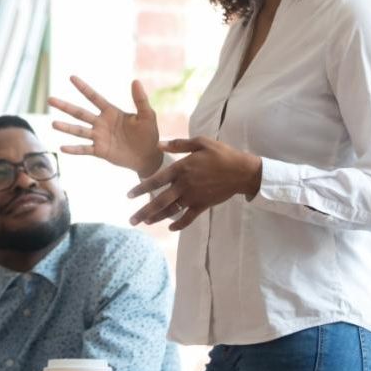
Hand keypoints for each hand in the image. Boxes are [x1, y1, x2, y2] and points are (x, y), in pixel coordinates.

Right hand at [48, 76, 161, 175]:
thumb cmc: (148, 133)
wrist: (148, 155)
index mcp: (111, 112)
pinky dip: (74, 149)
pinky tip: (62, 148)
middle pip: (80, 113)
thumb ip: (140, 99)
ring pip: (79, 131)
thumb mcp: (147, 115)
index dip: (83, 88)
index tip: (71, 77)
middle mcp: (101, 123)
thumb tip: (136, 81)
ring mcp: (99, 137)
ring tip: (53, 124)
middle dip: (65, 106)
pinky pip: (84, 149)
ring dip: (66, 127)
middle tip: (50, 99)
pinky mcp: (100, 151)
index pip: (94, 97)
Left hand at [127, 137, 261, 230]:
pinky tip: (170, 228)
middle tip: (131, 221)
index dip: (141, 189)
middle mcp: (184, 185)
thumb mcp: (201, 142)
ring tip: (145, 223)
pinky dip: (179, 224)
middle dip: (144, 212)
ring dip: (157, 218)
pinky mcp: (203, 205)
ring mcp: (193, 197)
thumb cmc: (221, 154)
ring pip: (171, 211)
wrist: (242, 171)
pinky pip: (188, 218)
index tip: (129, 196)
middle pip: (160, 201)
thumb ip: (179, 144)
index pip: (156, 180)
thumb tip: (158, 144)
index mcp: (182, 168)